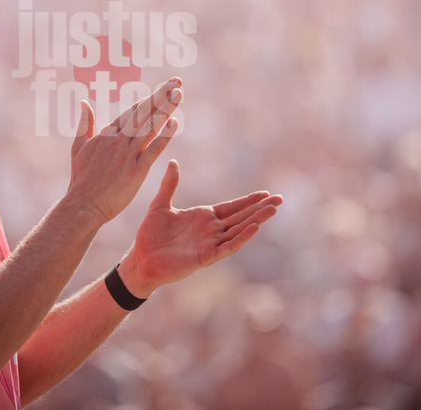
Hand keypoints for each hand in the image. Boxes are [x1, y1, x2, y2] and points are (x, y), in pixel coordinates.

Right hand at [67, 78, 182, 224]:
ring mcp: (127, 155)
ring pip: (150, 127)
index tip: (165, 87)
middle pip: (144, 113)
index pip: (133, 110)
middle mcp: (118, 140)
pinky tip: (175, 123)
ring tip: (179, 94)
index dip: (151, 97)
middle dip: (161, 95)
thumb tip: (84, 103)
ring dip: (166, 109)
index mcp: (107, 134)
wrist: (82, 205)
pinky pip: (153, 150)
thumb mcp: (78, 147)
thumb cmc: (80, 179)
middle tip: (177, 81)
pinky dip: (164, 136)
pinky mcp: (135, 171)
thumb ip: (84, 124)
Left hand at [121, 160, 282, 296]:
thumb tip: (172, 162)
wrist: (141, 259)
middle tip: (279, 199)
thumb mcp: (160, 204)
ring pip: (238, 230)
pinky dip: (241, 238)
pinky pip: (227, 247)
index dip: (248, 201)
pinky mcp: (206, 257)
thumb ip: (169, 185)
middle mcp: (211, 230)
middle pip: (240, 217)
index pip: (232, 207)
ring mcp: (210, 244)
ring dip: (255, 220)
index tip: (265, 193)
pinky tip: (254, 228)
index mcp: (204, 218)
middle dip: (260, 208)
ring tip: (272, 210)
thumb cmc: (150, 235)